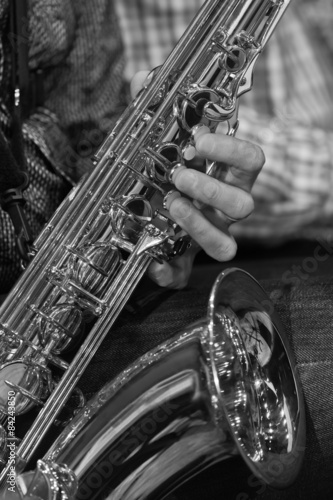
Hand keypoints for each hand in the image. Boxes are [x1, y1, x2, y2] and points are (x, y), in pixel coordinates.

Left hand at [131, 72, 264, 288]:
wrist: (149, 205)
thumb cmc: (164, 167)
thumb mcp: (158, 138)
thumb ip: (152, 109)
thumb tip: (141, 79)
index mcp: (227, 175)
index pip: (252, 160)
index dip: (231, 151)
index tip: (198, 139)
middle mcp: (225, 208)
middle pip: (243, 205)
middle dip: (211, 188)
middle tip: (178, 174)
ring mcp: (208, 235)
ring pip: (226, 244)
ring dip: (198, 225)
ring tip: (169, 204)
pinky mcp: (184, 260)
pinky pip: (186, 275)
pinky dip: (169, 271)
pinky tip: (150, 259)